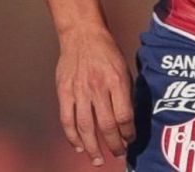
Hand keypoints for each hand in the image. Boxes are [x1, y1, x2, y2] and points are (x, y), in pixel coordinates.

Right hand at [55, 28, 135, 165]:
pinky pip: (67, 120)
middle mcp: (98, 88)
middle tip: (118, 154)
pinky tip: (79, 146)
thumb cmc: (107, 51)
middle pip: (106, 125)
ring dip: (92, 148)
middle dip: (114, 144)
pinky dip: (72, 137)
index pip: (124, 115)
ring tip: (98, 159)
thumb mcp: (124, 67)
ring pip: (85, 128)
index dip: (128, 132)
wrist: (83, 35)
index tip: (130, 140)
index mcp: (116, 80)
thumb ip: (125, 91)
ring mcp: (79, 91)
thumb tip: (128, 118)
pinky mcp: (64, 92)